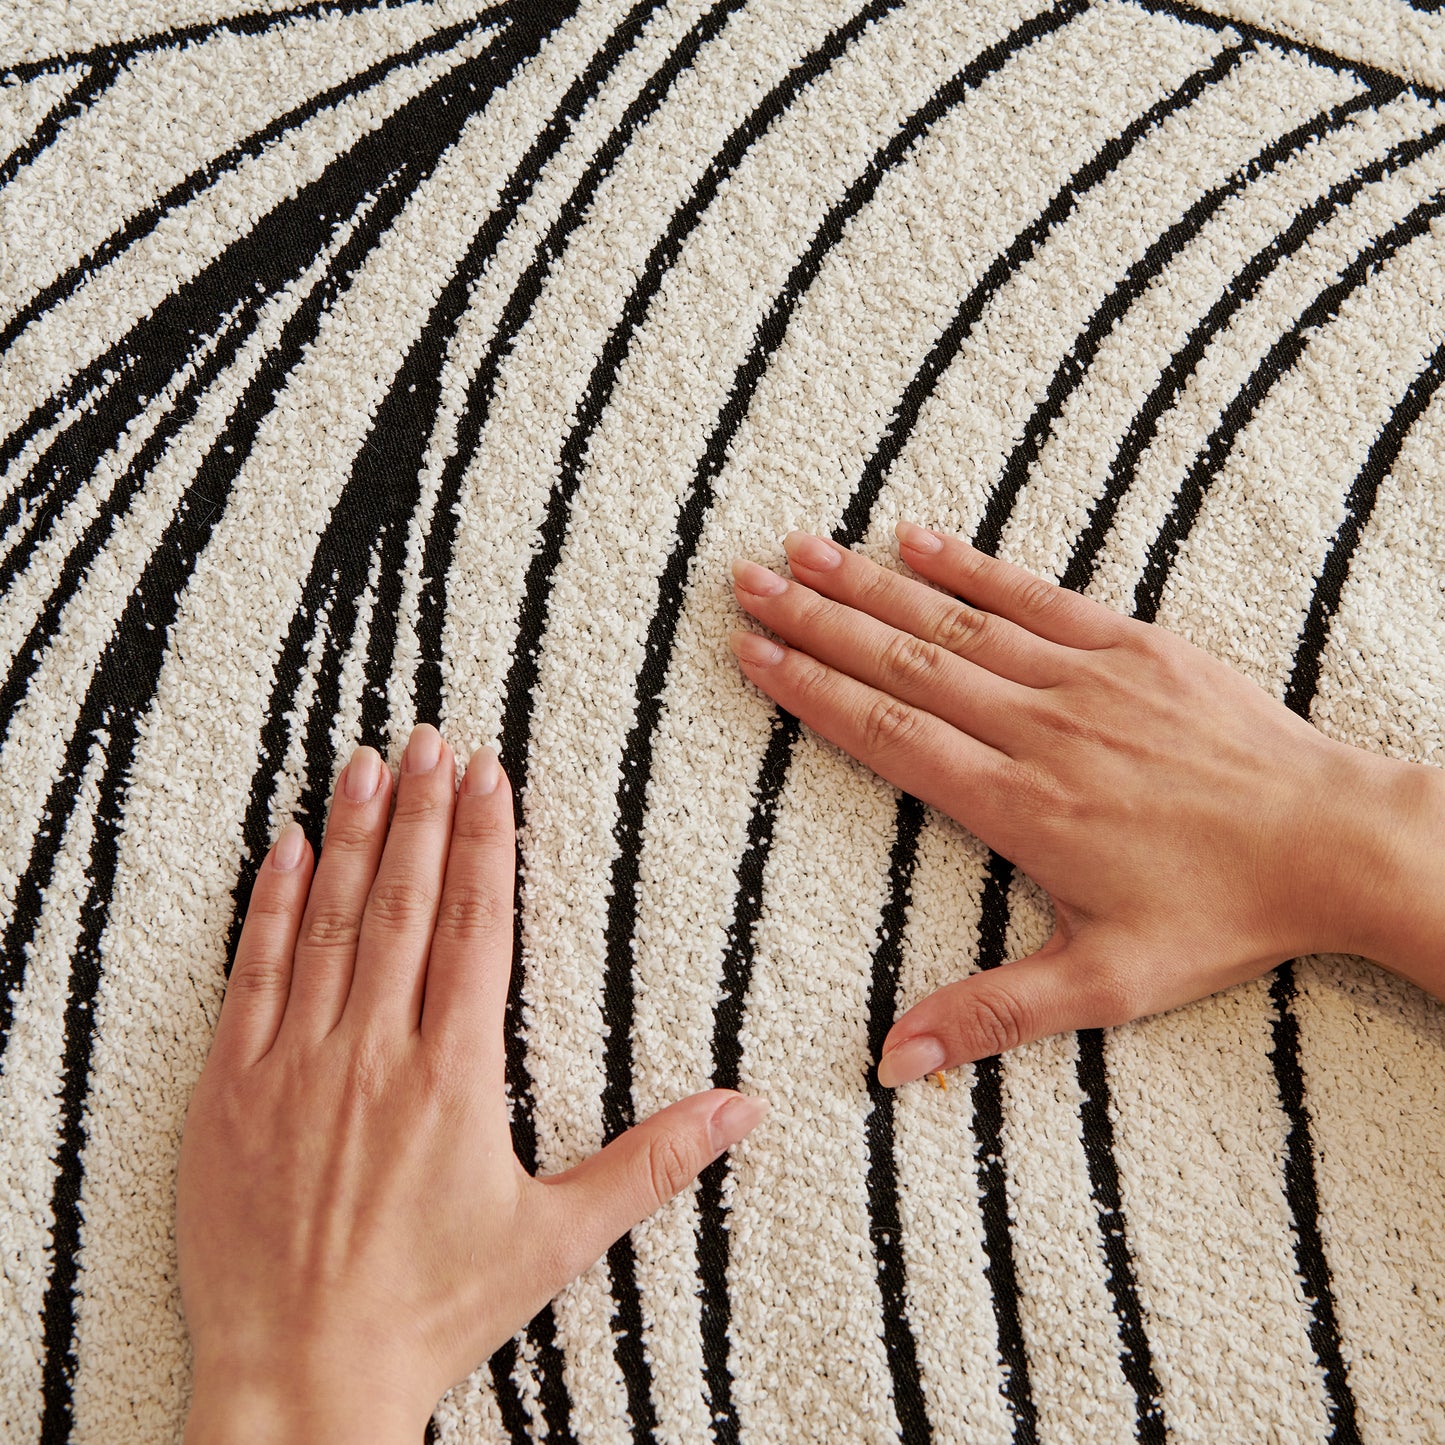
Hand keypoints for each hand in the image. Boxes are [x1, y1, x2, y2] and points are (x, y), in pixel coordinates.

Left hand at [177, 727, 767, 1442]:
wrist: (303, 1376)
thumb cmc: (435, 1308)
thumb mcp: (558, 1237)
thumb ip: (653, 1161)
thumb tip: (744, 1109)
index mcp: (454, 1077)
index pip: (475, 927)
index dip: (483, 842)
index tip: (488, 775)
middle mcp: (373, 1053)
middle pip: (402, 903)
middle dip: (419, 811)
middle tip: (431, 739)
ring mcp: (294, 1065)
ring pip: (328, 921)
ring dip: (350, 835)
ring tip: (367, 761)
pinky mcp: (231, 1090)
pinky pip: (251, 976)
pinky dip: (268, 905)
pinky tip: (284, 846)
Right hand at [730, 524, 1444, 1085]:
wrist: (1337, 843)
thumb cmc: (1223, 915)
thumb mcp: (1104, 986)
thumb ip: (991, 1012)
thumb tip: (894, 1062)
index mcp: (1018, 806)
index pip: (888, 734)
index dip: (811, 691)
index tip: (753, 653)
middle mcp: (1037, 730)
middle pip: (903, 664)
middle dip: (816, 621)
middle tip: (747, 582)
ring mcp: (1085, 679)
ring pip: (956, 622)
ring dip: (872, 584)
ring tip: (804, 549)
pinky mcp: (1132, 647)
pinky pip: (1035, 596)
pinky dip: (971, 565)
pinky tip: (918, 536)